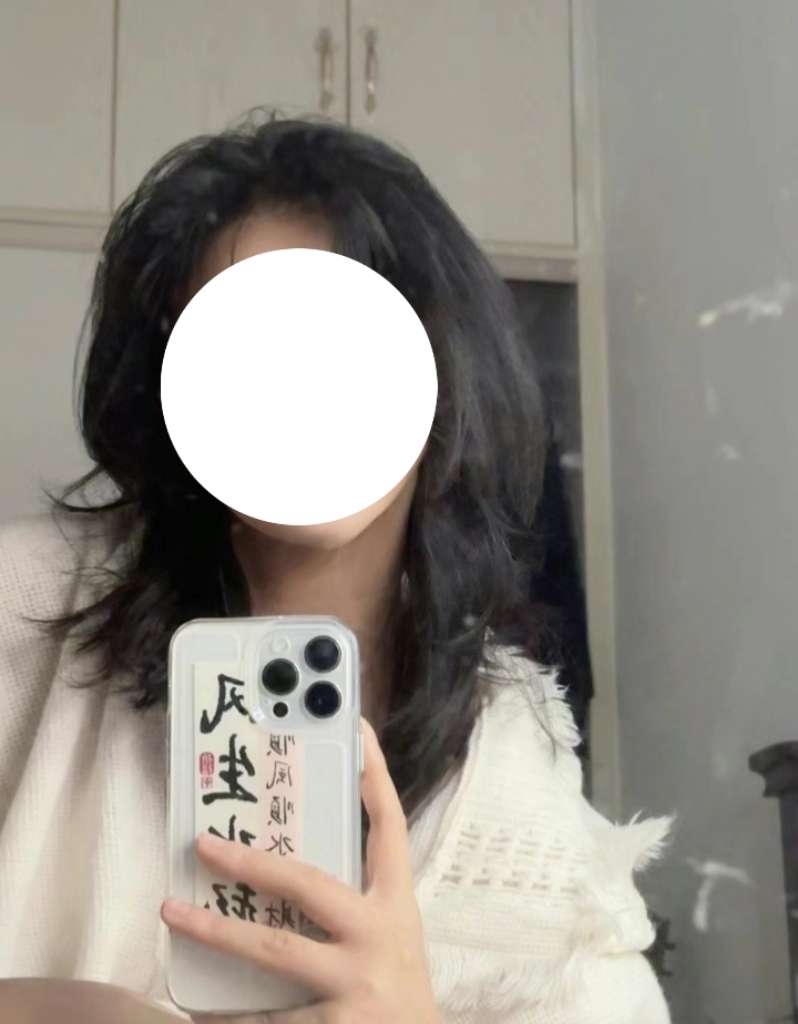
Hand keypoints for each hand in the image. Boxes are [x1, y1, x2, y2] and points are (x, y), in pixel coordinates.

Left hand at [161, 717, 440, 1023]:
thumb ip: (353, 903)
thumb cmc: (396, 990)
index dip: (375, 776)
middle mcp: (380, 936)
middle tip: (204, 843)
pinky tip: (195, 1010)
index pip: (390, 828)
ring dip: (218, 932)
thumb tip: (281, 868)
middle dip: (253, 862)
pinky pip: (267, 1020)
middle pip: (310, 884)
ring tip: (173, 913)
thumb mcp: (390, 938)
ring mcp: (358, 983)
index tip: (354, 731)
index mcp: (397, 905)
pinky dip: (228, 1015)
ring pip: (276, 950)